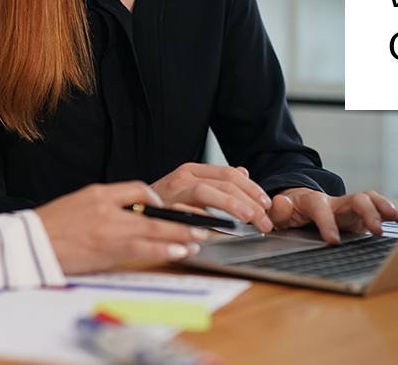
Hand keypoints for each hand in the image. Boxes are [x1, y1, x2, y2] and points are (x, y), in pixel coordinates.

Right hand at [34, 181, 208, 273]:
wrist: (27, 244)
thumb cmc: (51, 227)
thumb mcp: (78, 203)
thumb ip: (104, 205)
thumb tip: (129, 213)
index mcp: (99, 193)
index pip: (138, 188)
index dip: (157, 199)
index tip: (168, 209)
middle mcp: (106, 208)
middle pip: (153, 213)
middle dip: (180, 220)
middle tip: (201, 224)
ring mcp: (107, 230)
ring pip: (153, 232)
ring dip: (178, 236)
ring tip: (197, 239)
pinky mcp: (106, 251)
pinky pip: (141, 251)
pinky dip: (162, 250)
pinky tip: (176, 252)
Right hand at [150, 163, 273, 232]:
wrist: (130, 212)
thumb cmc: (163, 204)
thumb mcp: (191, 187)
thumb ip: (217, 181)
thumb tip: (245, 172)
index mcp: (193, 170)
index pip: (230, 174)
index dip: (252, 188)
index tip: (267, 204)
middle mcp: (184, 177)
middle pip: (224, 183)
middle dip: (249, 202)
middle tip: (264, 220)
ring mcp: (172, 192)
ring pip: (207, 191)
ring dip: (231, 206)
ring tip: (248, 219)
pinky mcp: (162, 209)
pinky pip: (184, 211)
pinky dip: (202, 217)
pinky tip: (217, 227)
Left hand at [266, 189, 397, 243]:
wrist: (300, 204)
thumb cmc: (290, 211)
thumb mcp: (279, 213)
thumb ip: (278, 211)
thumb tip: (281, 203)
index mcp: (314, 202)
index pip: (321, 208)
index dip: (327, 223)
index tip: (333, 241)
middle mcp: (336, 202)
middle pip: (355, 199)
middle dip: (367, 212)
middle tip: (376, 230)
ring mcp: (350, 207)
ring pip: (370, 200)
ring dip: (384, 208)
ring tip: (397, 219)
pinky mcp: (360, 215)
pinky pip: (378, 208)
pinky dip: (392, 213)